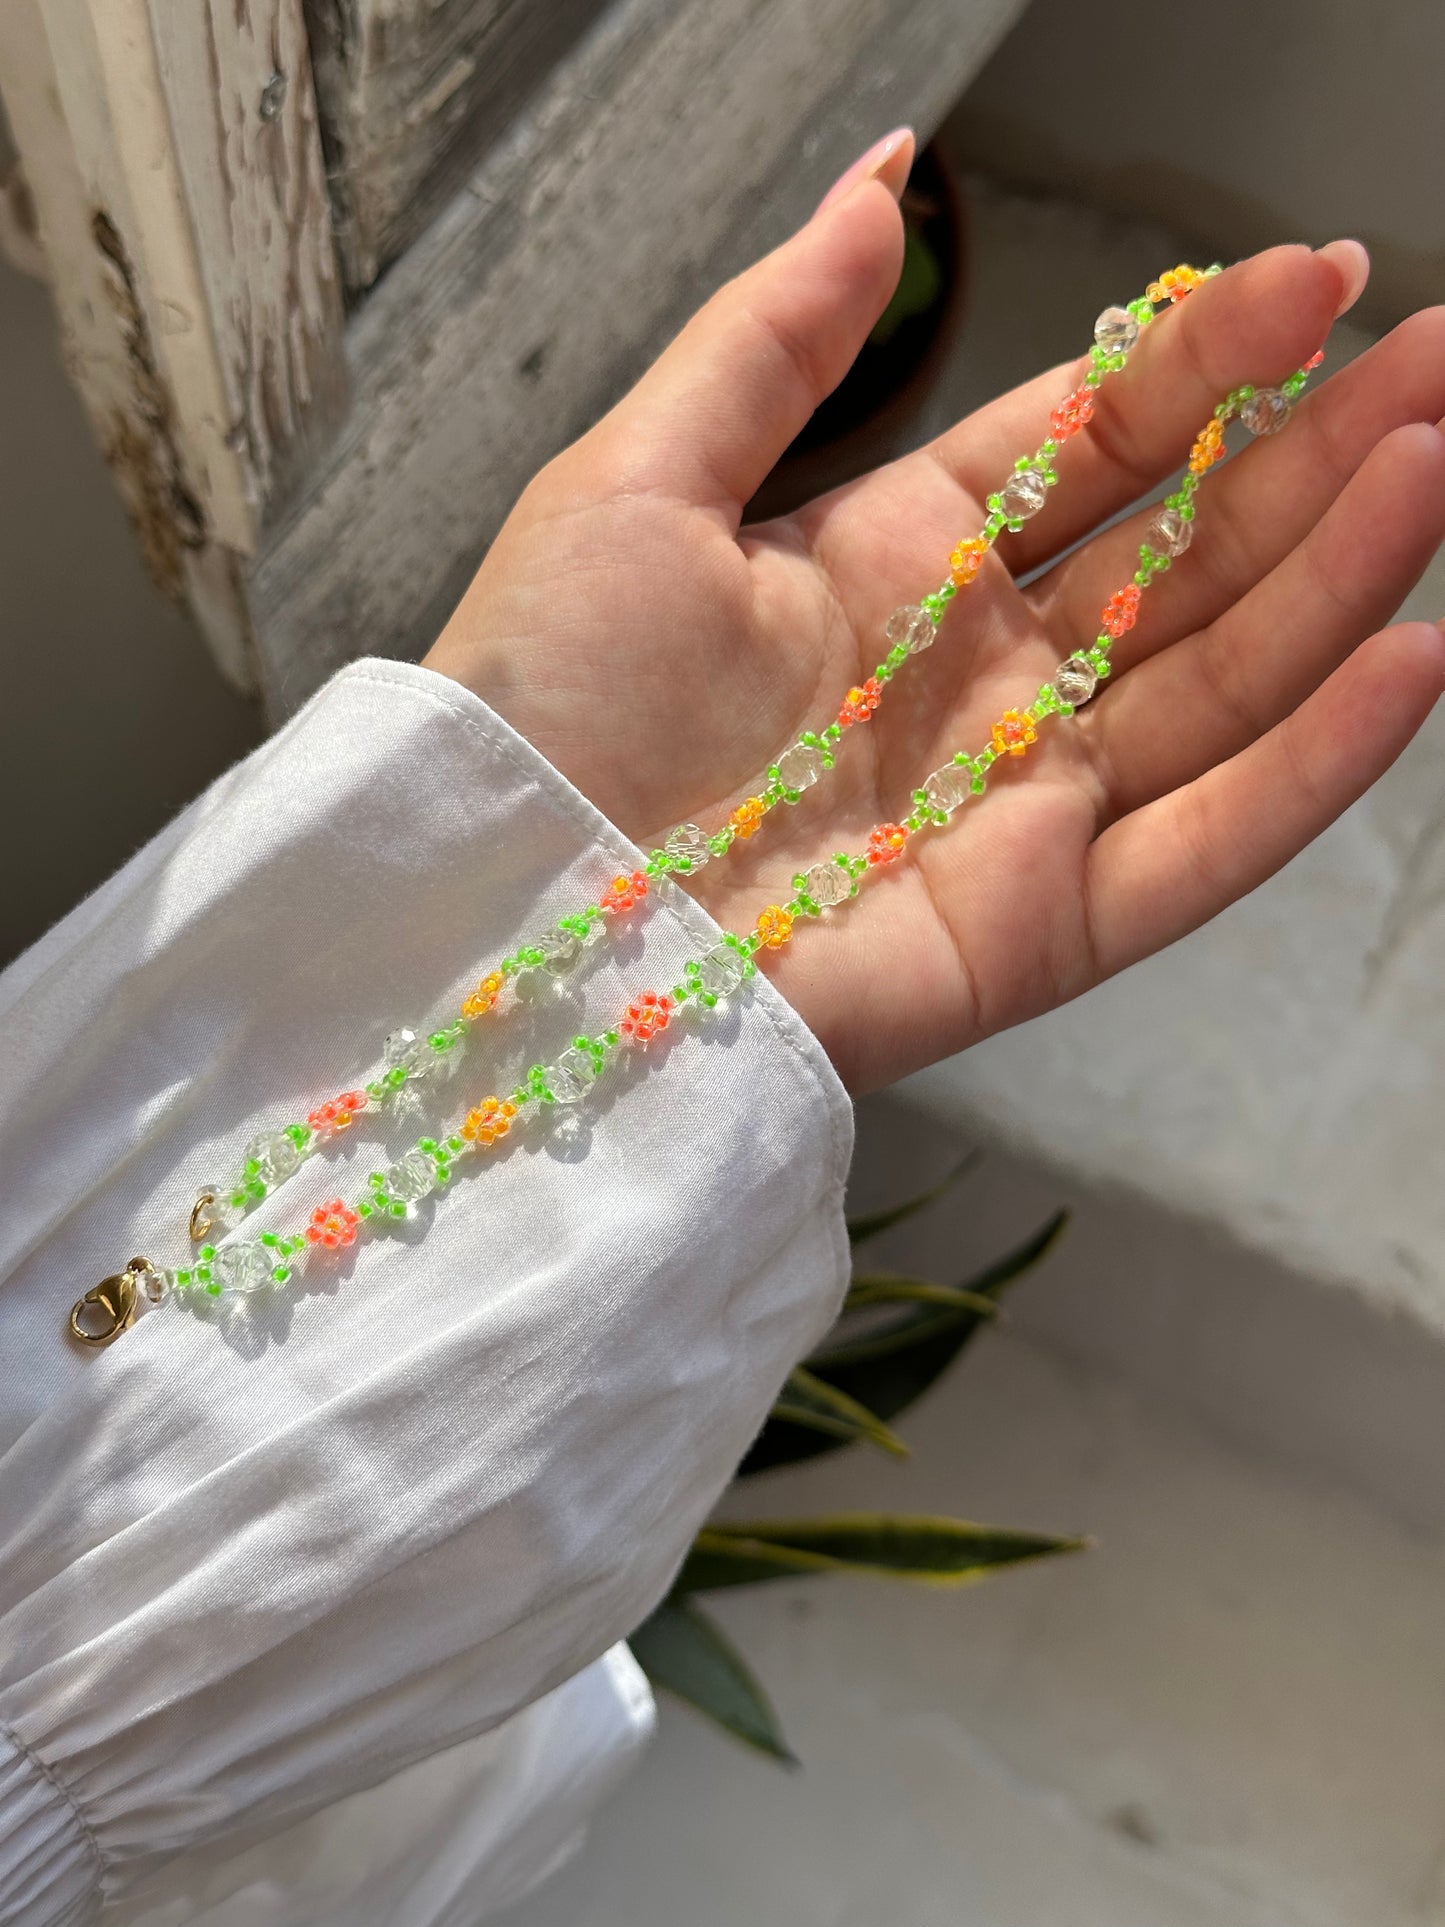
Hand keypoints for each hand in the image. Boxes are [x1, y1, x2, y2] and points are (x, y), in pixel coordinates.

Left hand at [425, 132, 1444, 1093]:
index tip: (1310, 276)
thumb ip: (778, 336)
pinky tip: (1407, 659)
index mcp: (893, 565)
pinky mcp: (1035, 932)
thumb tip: (882, 180)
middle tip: (1441, 353)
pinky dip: (1306, 769)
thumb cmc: (542, 696)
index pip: (1087, 450)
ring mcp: (1018, 808)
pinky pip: (1199, 847)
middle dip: (1315, 453)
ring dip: (1338, 579)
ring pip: (1219, 687)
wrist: (502, 911)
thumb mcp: (640, 479)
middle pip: (1183, 557)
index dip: (1198, 363)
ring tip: (1439, 463)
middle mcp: (978, 682)